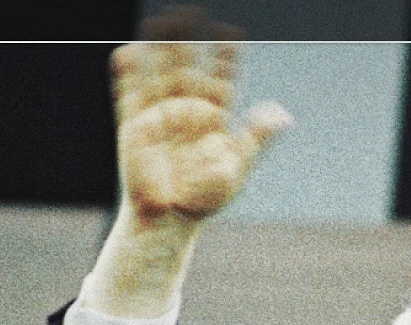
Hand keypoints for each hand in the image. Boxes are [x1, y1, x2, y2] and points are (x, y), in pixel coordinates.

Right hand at [110, 36, 292, 225]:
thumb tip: (283, 114)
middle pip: (187, 66)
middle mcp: (185, 110)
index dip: (226, 56)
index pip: (221, 78)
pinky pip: (129, 97)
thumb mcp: (238, 165)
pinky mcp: (134, 128)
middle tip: (192, 10)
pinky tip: (128, 53)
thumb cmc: (205, 196)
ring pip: (159, 73)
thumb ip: (257, 137)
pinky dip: (128, 77)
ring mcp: (159, 116)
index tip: (231, 34)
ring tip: (162, 20)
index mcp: (214, 118)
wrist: (171, 218)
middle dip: (188, 39)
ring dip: (159, 47)